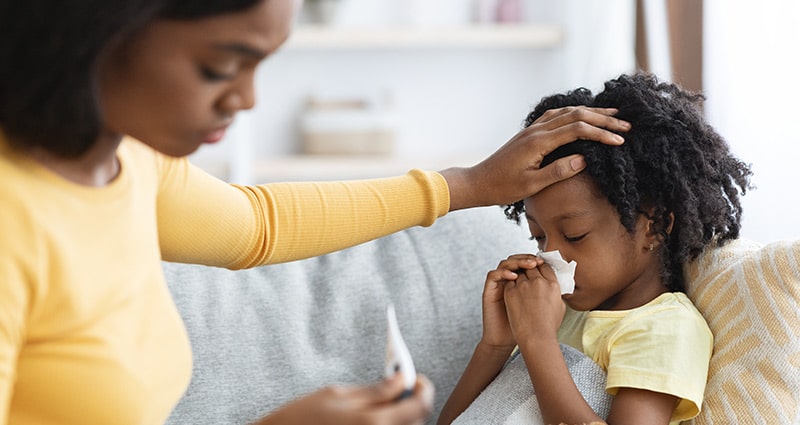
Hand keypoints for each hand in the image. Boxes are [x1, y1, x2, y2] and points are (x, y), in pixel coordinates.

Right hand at [256, 374, 433, 424]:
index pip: (420, 405)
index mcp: (373, 422)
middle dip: (412, 402)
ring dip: (400, 416)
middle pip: (416, 421)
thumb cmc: (302, 417)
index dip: (424, 388)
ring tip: (380, 405)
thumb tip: (401, 379)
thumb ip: (375, 390)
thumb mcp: (337, 395)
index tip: (418, 379)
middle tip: (398, 388)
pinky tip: (369, 420)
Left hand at [441, 106, 629, 210]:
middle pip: (576, 116)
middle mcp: (536, 130)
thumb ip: (558, 171)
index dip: (601, 133)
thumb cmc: (503, 187)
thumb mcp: (532, 185)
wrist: (478, 182)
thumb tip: (584, 159)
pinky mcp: (530, 133)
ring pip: (566, 113)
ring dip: (591, 113)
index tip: (620, 141)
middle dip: (603, 119)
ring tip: (613, 116)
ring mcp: (532, 129)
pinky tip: (583, 116)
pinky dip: (574, 114)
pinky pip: (556, 116)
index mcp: (538, 142)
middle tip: (627, 125)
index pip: (577, 129)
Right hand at [480, 254, 542, 349]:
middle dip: (527, 258)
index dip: (536, 260)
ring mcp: (498, 284)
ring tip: (529, 266)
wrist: (506, 339)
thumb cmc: (524, 326)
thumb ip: (547, 295)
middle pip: (516, 259)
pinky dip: (503, 273)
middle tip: (537, 261)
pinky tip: (514, 277)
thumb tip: (561, 283)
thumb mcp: (540, 307)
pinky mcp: (489, 290)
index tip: (545, 261)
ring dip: (517, 262)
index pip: (527, 264)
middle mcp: (509, 280)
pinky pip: (493, 275)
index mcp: (521, 282)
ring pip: (505, 263)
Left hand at [502, 261, 565, 343]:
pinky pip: (510, 282)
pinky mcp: (510, 292)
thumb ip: (556, 292)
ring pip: (519, 273)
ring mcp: (523, 286)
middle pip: (531, 267)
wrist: (535, 338)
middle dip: (529, 270)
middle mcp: (538, 282)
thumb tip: (553, 286)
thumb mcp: (560, 306)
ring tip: (520, 287)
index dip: (540, 267)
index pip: (545, 266)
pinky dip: (511, 285)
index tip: (538, 269)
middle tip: (527, 276)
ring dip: (519, 277)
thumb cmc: (549, 326)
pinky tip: (513, 293)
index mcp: (552, 284)